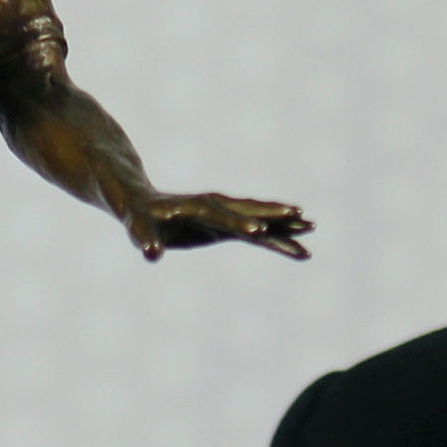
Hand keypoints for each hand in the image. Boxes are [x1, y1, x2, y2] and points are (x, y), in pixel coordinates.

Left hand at [127, 190, 311, 261]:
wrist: (136, 194)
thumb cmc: (135, 213)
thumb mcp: (136, 226)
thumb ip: (145, 238)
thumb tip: (150, 252)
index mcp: (194, 207)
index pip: (222, 217)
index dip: (240, 225)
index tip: (261, 234)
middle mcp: (212, 205)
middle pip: (248, 211)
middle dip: (274, 217)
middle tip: (303, 220)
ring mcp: (221, 212)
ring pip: (257, 216)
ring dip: (282, 222)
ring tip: (311, 226)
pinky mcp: (224, 222)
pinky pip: (255, 228)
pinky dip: (275, 234)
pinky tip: (296, 243)